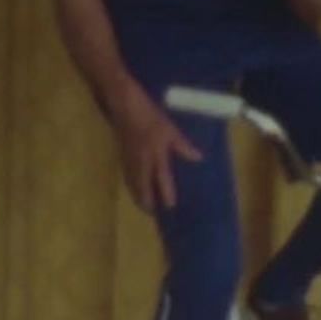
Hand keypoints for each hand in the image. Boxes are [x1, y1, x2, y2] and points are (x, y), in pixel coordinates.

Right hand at [109, 88, 202, 211]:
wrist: (125, 106)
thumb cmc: (150, 116)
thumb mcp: (170, 129)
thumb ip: (182, 145)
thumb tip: (198, 158)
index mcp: (155, 155)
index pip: (162, 179)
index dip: (166, 193)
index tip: (170, 206)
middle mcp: (141, 161)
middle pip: (143, 187)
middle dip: (146, 201)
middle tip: (153, 212)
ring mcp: (130, 160)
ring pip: (133, 183)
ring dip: (138, 195)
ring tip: (144, 205)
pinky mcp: (123, 156)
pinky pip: (127, 176)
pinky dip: (131, 185)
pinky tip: (135, 187)